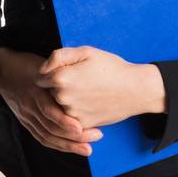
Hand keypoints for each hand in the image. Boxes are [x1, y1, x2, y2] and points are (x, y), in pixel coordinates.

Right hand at [0, 47, 99, 155]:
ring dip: (68, 145)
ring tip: (87, 148)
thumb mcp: (43, 62)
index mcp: (35, 91)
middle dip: (74, 136)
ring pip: (47, 135)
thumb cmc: (28, 65)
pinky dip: (56, 144)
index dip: (65, 121)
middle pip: (51, 127)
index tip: (82, 126)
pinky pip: (40, 137)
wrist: (3, 70)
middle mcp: (29, 106)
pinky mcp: (25, 121)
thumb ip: (58, 71)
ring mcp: (26, 115)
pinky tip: (70, 148)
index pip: (48, 111)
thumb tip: (80, 80)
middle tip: (97, 135)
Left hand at [38, 46, 165, 130]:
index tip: (63, 72)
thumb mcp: (85, 52)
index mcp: (60, 78)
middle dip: (55, 88)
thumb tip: (42, 69)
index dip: (51, 73)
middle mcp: (63, 97)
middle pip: (47, 93)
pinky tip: (89, 103)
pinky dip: (75, 112)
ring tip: (84, 92)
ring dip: (64, 101)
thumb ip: (58, 56)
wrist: (137, 90)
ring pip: (57, 107)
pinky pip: (69, 119)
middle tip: (77, 82)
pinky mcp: (82, 124)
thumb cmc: (111, 68)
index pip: (40, 78)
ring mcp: (72, 113)